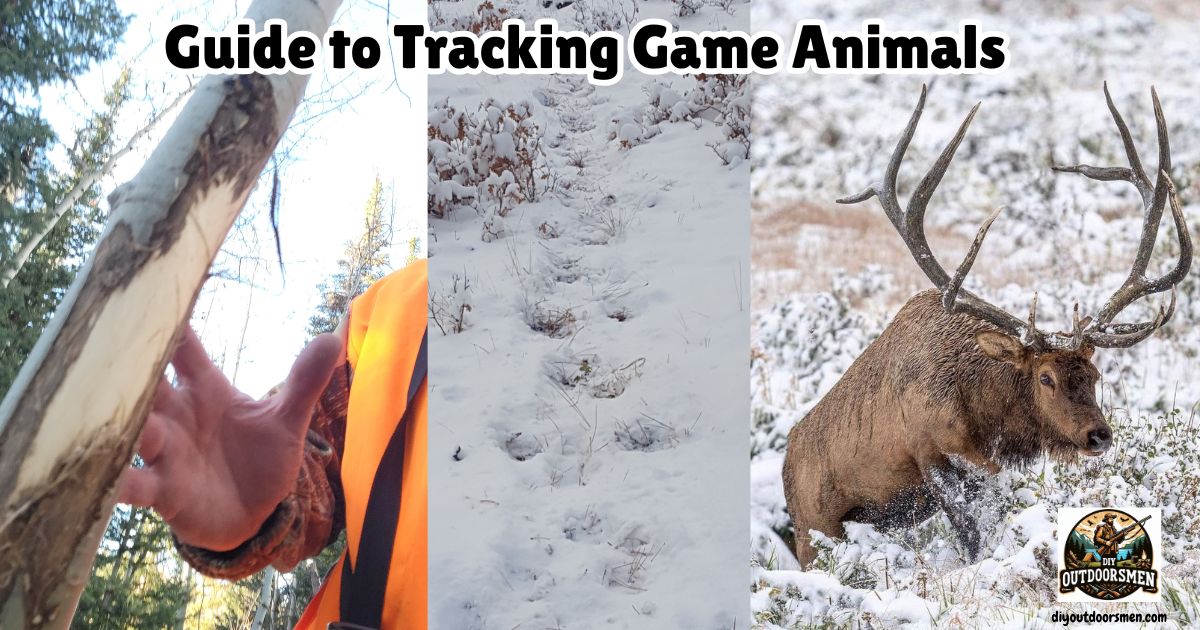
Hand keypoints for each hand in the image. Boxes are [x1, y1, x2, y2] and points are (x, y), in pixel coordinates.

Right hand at [119, 327, 343, 550]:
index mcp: (205, 389)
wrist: (254, 516)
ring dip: (124, 421)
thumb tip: (331, 340)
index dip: (167, 317)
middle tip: (108, 341)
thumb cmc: (262, 459)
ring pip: (133, 429)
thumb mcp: (287, 420)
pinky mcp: (162, 491)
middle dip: (128, 364)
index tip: (149, 286)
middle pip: (145, 381)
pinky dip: (118, 482)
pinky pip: (132, 484)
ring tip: (108, 408)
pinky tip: (104, 478)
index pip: (182, 346)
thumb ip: (304, 382)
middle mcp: (176, 415)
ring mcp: (164, 452)